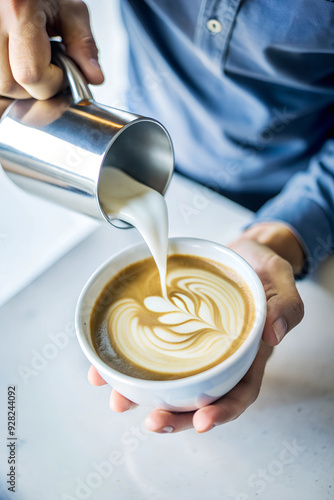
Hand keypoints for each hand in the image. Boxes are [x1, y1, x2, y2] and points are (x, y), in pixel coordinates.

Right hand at [0, 0, 103, 99]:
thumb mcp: (69, 10)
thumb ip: (83, 45)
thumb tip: (93, 77)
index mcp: (17, 10)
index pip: (31, 74)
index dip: (54, 82)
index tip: (64, 72)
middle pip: (11, 86)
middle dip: (36, 89)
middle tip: (48, 69)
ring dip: (19, 89)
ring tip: (30, 65)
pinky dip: (8, 88)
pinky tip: (18, 75)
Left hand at [88, 223, 304, 432]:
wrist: (239, 255)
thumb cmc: (260, 269)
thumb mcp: (280, 279)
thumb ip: (286, 304)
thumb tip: (276, 332)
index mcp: (248, 352)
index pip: (240, 391)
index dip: (223, 411)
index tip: (203, 422)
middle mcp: (219, 357)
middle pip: (201, 398)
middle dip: (177, 415)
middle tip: (154, 421)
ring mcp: (194, 347)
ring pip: (171, 382)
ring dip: (146, 397)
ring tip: (120, 401)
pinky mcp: (172, 332)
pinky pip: (150, 353)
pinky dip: (128, 365)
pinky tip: (105, 369)